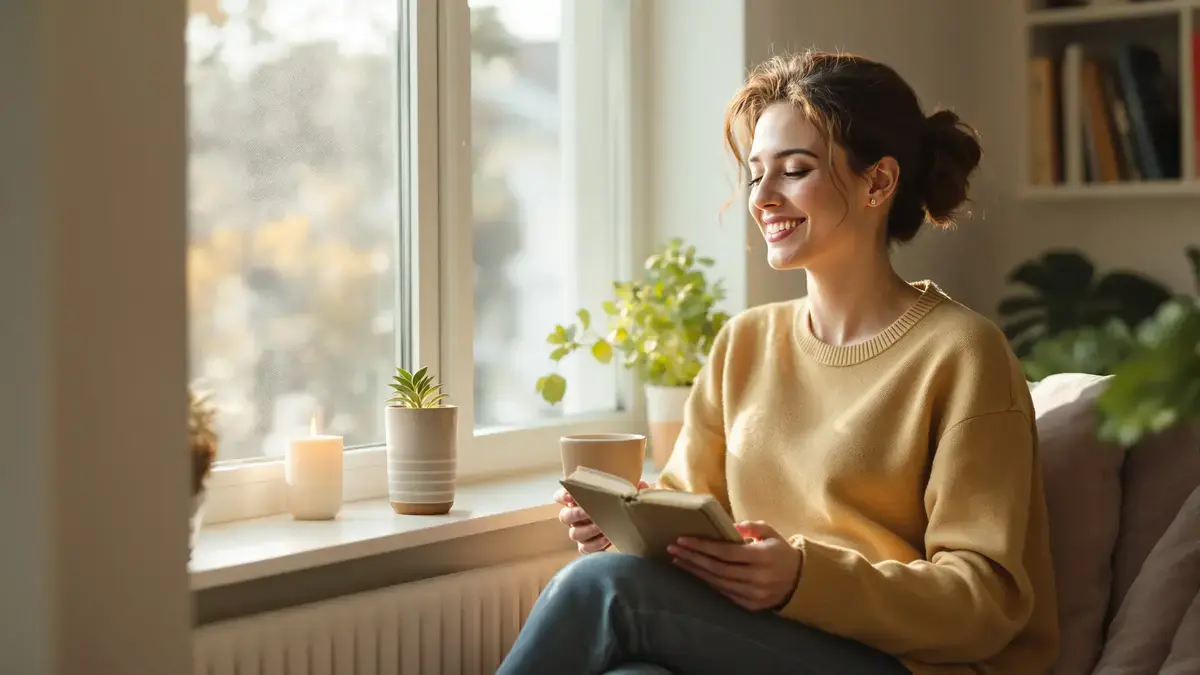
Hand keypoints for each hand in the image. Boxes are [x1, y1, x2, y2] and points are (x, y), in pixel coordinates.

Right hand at [554, 480, 650, 554]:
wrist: (630, 522)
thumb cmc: (621, 503)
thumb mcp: (625, 491)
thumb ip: (630, 486)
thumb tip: (640, 484)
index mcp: (578, 500)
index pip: (560, 496)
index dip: (563, 495)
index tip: (571, 496)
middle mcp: (574, 516)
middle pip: (564, 516)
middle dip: (576, 514)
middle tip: (590, 512)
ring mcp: (580, 532)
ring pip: (574, 534)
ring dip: (588, 530)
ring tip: (602, 527)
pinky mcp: (588, 546)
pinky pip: (585, 549)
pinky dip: (595, 545)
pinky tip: (607, 539)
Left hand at [667, 520, 802, 611]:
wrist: (800, 581)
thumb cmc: (780, 552)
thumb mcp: (771, 533)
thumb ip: (751, 526)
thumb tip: (729, 526)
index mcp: (762, 557)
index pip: (725, 552)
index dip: (702, 546)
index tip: (682, 539)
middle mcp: (757, 578)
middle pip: (717, 569)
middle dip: (692, 558)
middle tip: (673, 549)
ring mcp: (753, 594)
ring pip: (718, 583)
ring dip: (695, 572)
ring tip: (678, 561)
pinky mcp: (750, 606)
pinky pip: (724, 593)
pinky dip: (708, 583)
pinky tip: (695, 573)